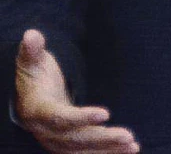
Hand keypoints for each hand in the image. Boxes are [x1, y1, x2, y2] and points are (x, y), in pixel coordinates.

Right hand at [14, 29, 138, 153]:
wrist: (31, 98)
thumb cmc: (36, 77)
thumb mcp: (32, 62)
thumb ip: (32, 51)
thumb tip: (31, 34)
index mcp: (38, 111)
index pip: (60, 117)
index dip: (81, 117)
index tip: (106, 113)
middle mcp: (46, 131)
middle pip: (75, 139)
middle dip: (102, 139)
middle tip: (128, 136)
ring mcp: (57, 140)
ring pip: (82, 150)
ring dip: (108, 150)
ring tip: (133, 146)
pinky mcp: (69, 145)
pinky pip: (87, 153)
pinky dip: (107, 153)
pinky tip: (129, 150)